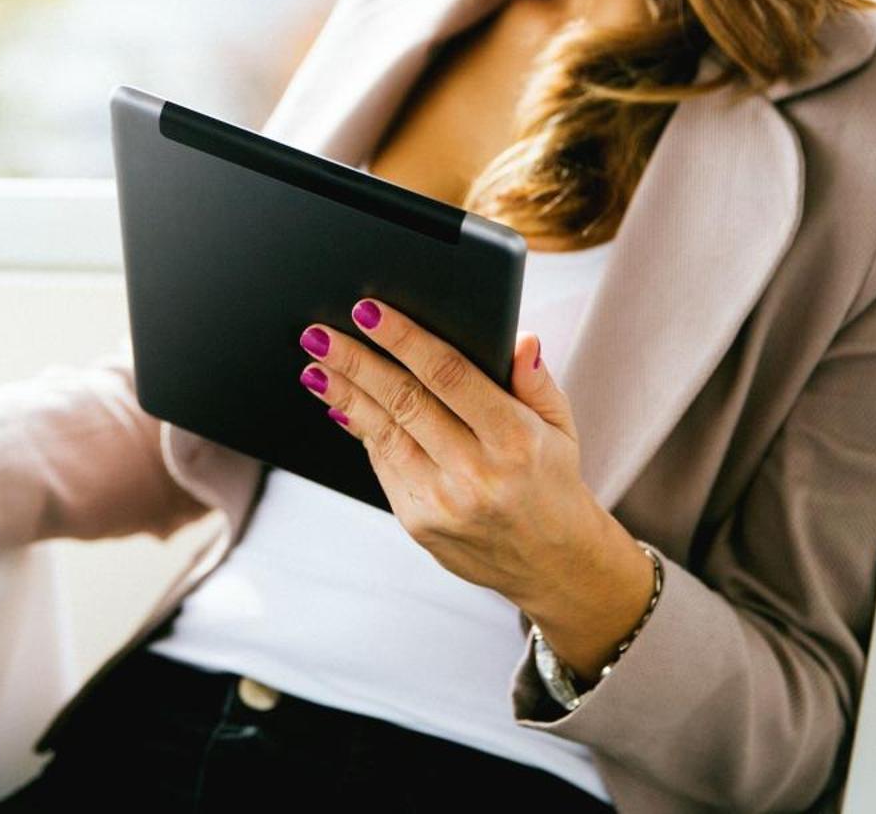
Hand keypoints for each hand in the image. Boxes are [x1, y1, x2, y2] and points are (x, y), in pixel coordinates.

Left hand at [297, 299, 629, 618]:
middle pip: (404, 402)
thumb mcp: (561, 427)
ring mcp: (444, 503)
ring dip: (344, 395)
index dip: (405, 339)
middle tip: (318, 334)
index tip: (369, 311)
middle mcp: (477, 473)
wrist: (552, 564)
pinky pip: (383, 465)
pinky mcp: (419, 524)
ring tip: (315, 365)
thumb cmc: (551, 480)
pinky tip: (339, 404)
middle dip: (356, 363)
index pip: (450, 376)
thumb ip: (536, 381)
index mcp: (516, 439)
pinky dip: (361, 431)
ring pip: (383, 434)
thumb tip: (520, 338)